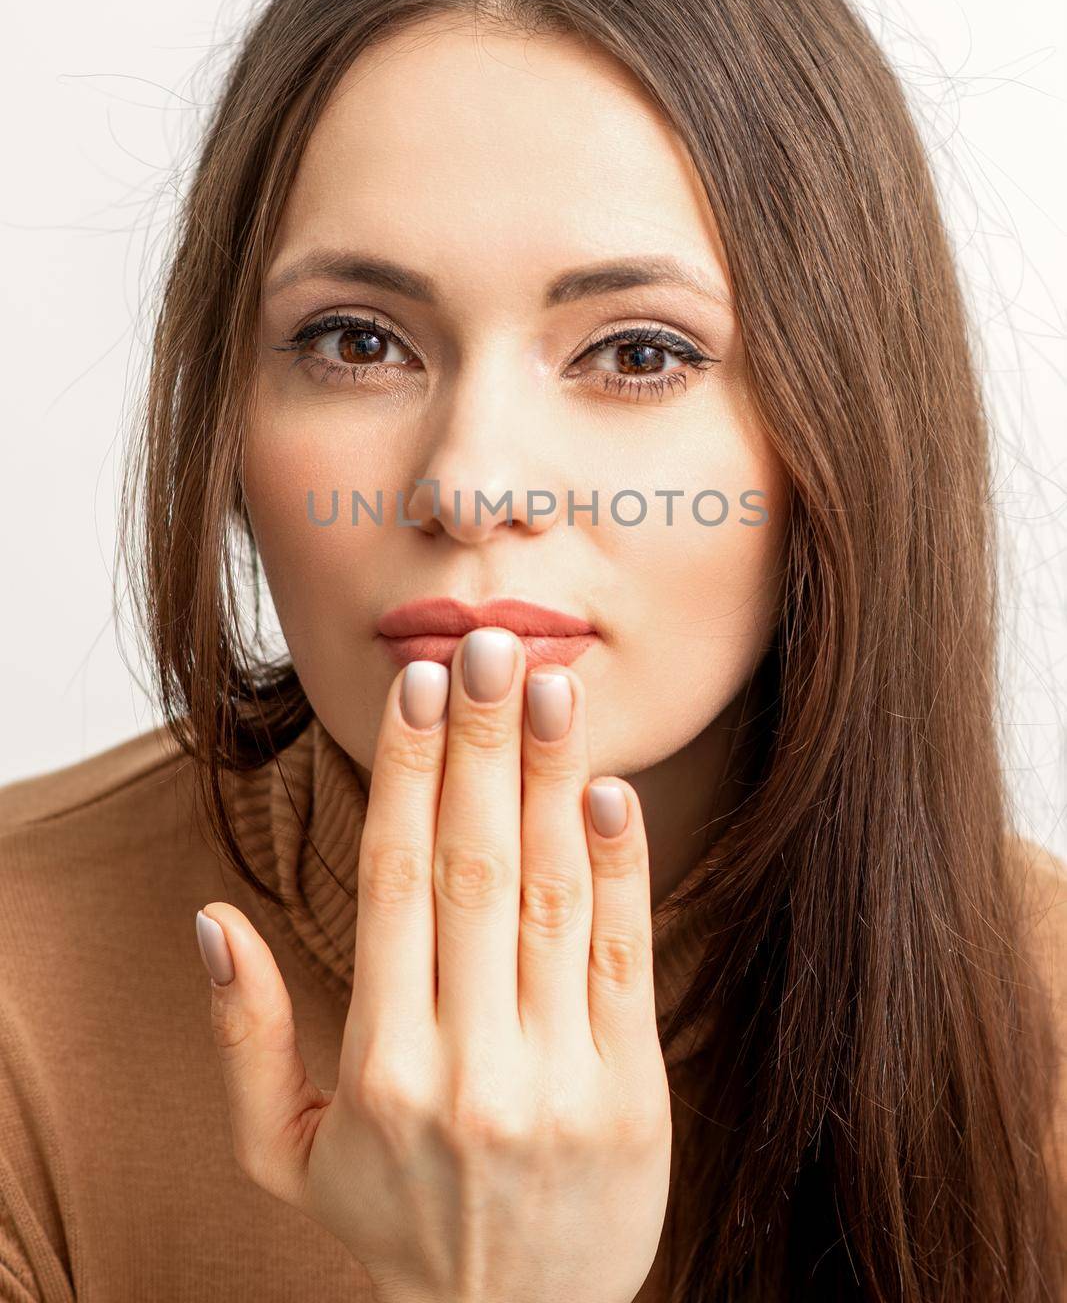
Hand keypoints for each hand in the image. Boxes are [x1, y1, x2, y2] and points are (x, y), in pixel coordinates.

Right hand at [196, 626, 671, 1302]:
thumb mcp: (287, 1154)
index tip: (419, 689)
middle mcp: (468, 1068)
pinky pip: (626, 961)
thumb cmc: (392, 1226)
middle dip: (483, 745)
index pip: (393, 884)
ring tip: (552, 686)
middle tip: (491, 646)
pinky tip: (608, 792)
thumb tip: (212, 921)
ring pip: (552, 898)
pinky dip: (622, 869)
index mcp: (382, 1069)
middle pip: (472, 868)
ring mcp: (558, 1081)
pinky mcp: (632, 1096)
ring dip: (552, 780)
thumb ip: (247, 1039)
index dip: (407, 775)